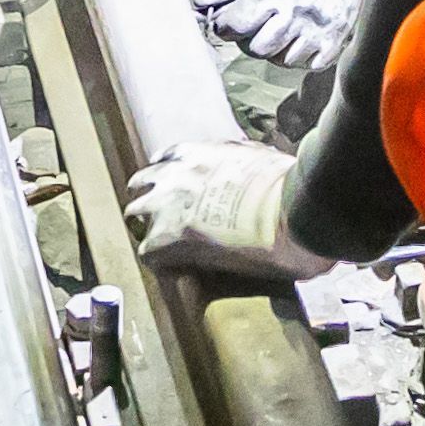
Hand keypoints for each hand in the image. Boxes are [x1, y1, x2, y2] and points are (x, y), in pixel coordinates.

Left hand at [129, 140, 338, 285]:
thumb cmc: (286, 186)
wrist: (289, 212)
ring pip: (135, 215)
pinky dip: (160, 262)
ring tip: (163, 247)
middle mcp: (175, 173)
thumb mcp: (259, 158)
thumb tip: (250, 165)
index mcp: (198, 153)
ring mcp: (167, 206)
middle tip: (163, 217)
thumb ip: (242, 158)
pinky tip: (176, 271)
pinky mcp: (167, 239)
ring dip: (147, 229)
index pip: (166, 158)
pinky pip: (147, 252)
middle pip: (141, 183)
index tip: (176, 188)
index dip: (169, 176)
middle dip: (149, 198)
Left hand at [191, 0, 385, 69]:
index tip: (228, 17)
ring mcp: (319, 24)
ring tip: (279, 24)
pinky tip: (300, 32)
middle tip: (255, 19)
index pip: (231, 26)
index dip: (224, 23)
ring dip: (274, 47)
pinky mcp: (339, 34)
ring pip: (281, 60)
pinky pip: (310, 64)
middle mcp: (295, 9)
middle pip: (255, 49)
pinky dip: (301, 53)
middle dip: (248, 37)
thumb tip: (197, 6)